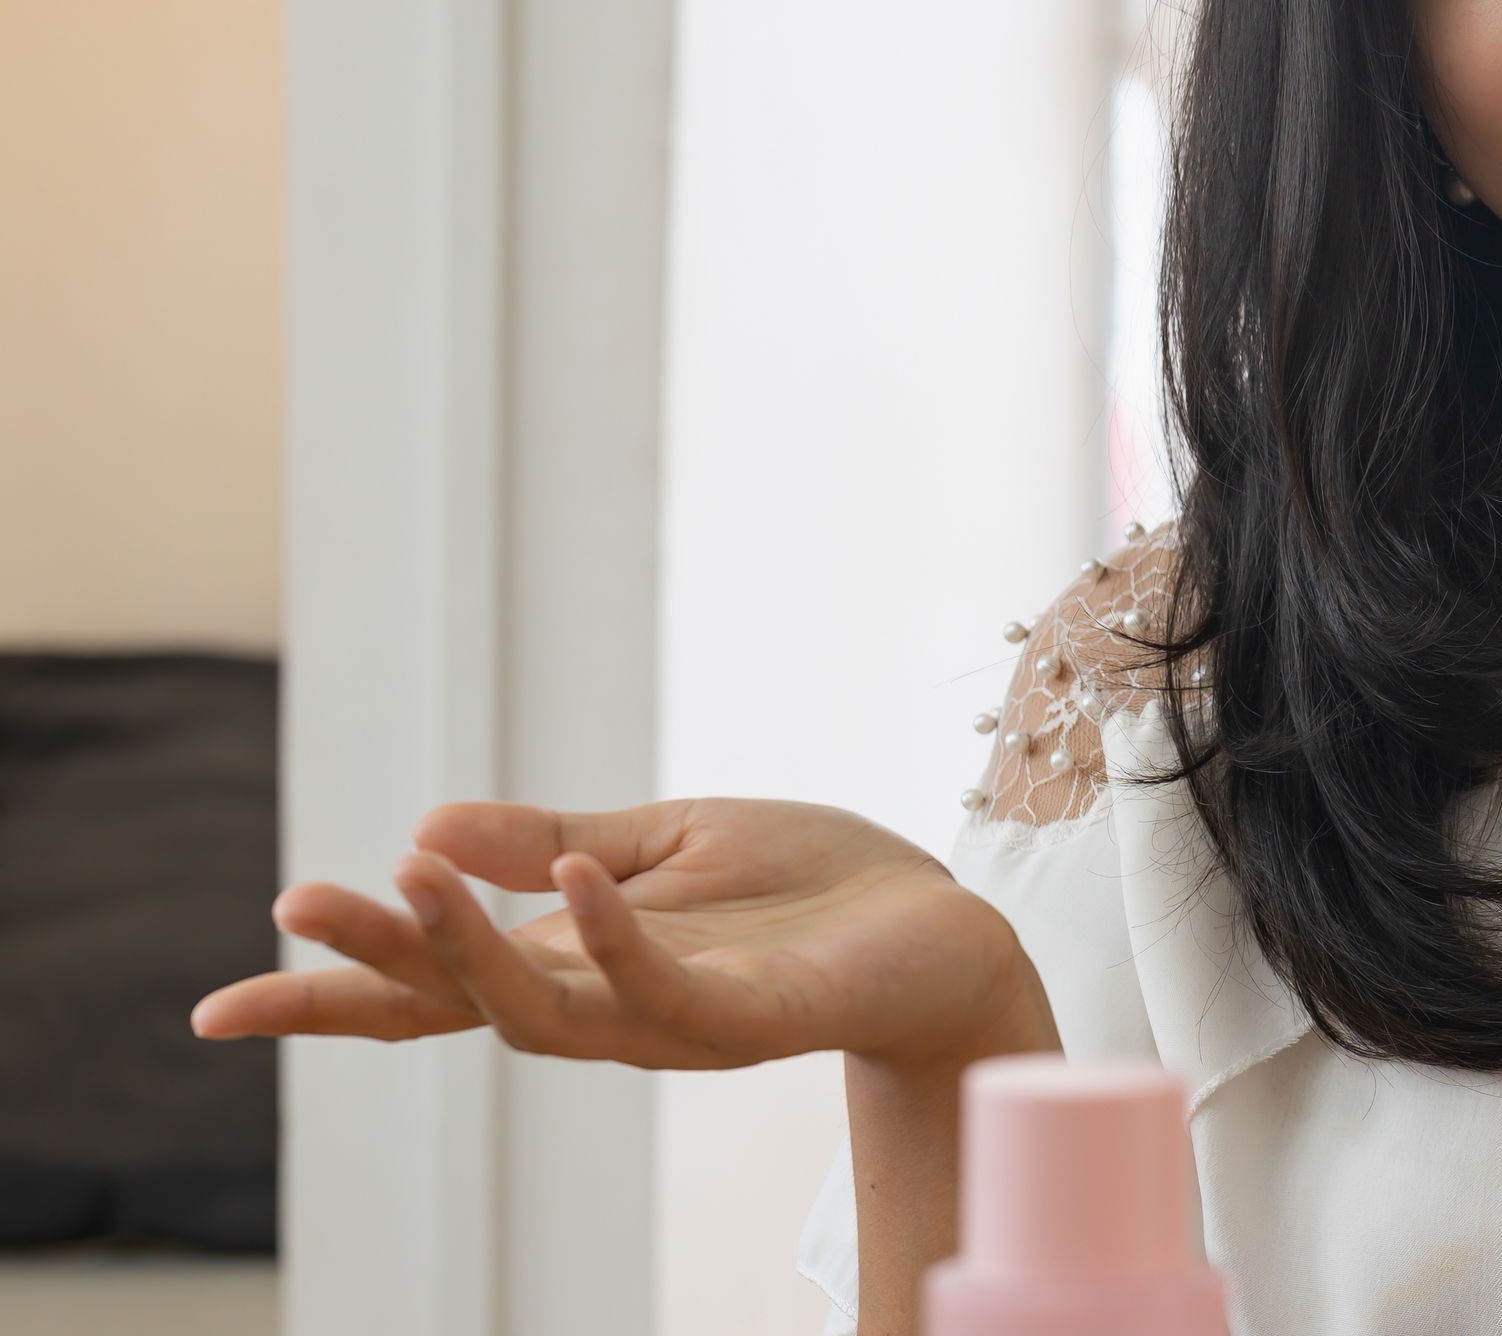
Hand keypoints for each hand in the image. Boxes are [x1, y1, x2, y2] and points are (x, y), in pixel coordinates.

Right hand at [191, 798, 1054, 1070]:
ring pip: (544, 1009)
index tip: (215, 1012)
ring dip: (472, 945)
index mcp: (576, 963)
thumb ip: (550, 845)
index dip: (334, 994)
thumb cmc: (810, 890)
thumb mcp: (665, 843)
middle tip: (296, 903)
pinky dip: (616, 936)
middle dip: (375, 960)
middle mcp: (608, 1005)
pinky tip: (577, 881)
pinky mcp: (754, 1015)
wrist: (942, 927)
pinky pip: (670, 988)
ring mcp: (677, 1018)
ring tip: (406, 874)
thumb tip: (421, 827)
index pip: (433, 989)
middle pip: (462, 1003)